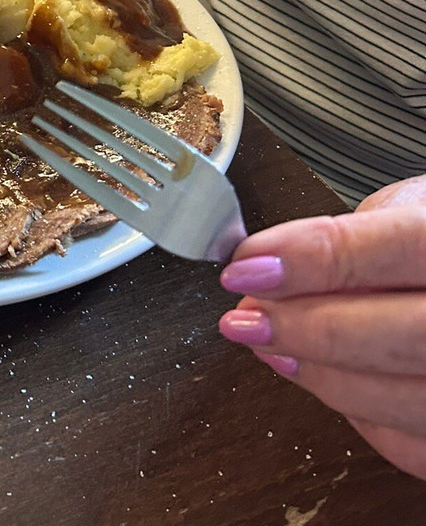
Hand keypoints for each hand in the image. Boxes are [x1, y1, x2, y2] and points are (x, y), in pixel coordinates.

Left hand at [218, 175, 425, 478]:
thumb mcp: (409, 214)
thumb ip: (347, 241)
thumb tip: (263, 273)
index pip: (400, 247)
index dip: (313, 260)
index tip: (247, 269)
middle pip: (404, 335)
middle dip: (309, 328)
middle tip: (247, 318)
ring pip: (400, 398)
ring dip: (319, 374)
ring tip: (269, 343)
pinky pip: (406, 442)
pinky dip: (353, 410)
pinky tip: (323, 375)